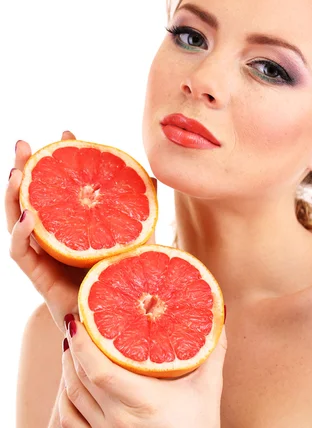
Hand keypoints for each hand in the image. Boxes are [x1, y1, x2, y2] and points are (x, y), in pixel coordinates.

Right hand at [5, 131, 156, 332]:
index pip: (64, 183)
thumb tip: (155, 177)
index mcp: (76, 222)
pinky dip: (21, 234)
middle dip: (27, 168)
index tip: (68, 133)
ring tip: (16, 171)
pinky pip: (21, 253)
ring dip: (14, 195)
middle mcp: (57, 234)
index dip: (64, 158)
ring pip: (18, 220)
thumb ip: (143, 209)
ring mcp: (45, 255)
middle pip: (34, 196)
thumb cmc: (127, 277)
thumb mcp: (138, 236)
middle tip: (24, 144)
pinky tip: (29, 216)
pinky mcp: (39, 277)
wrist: (119, 322)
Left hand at [59, 315, 226, 427]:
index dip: (83, 345)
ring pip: (71, 399)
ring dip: (66, 371)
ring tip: (72, 346)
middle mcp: (118, 421)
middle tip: (77, 323)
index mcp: (142, 402)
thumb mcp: (209, 389)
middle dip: (73, 349)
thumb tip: (219, 309)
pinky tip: (70, 382)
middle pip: (80, 380)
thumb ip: (213, 349)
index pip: (99, 372)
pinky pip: (70, 421)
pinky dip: (65, 398)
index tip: (77, 320)